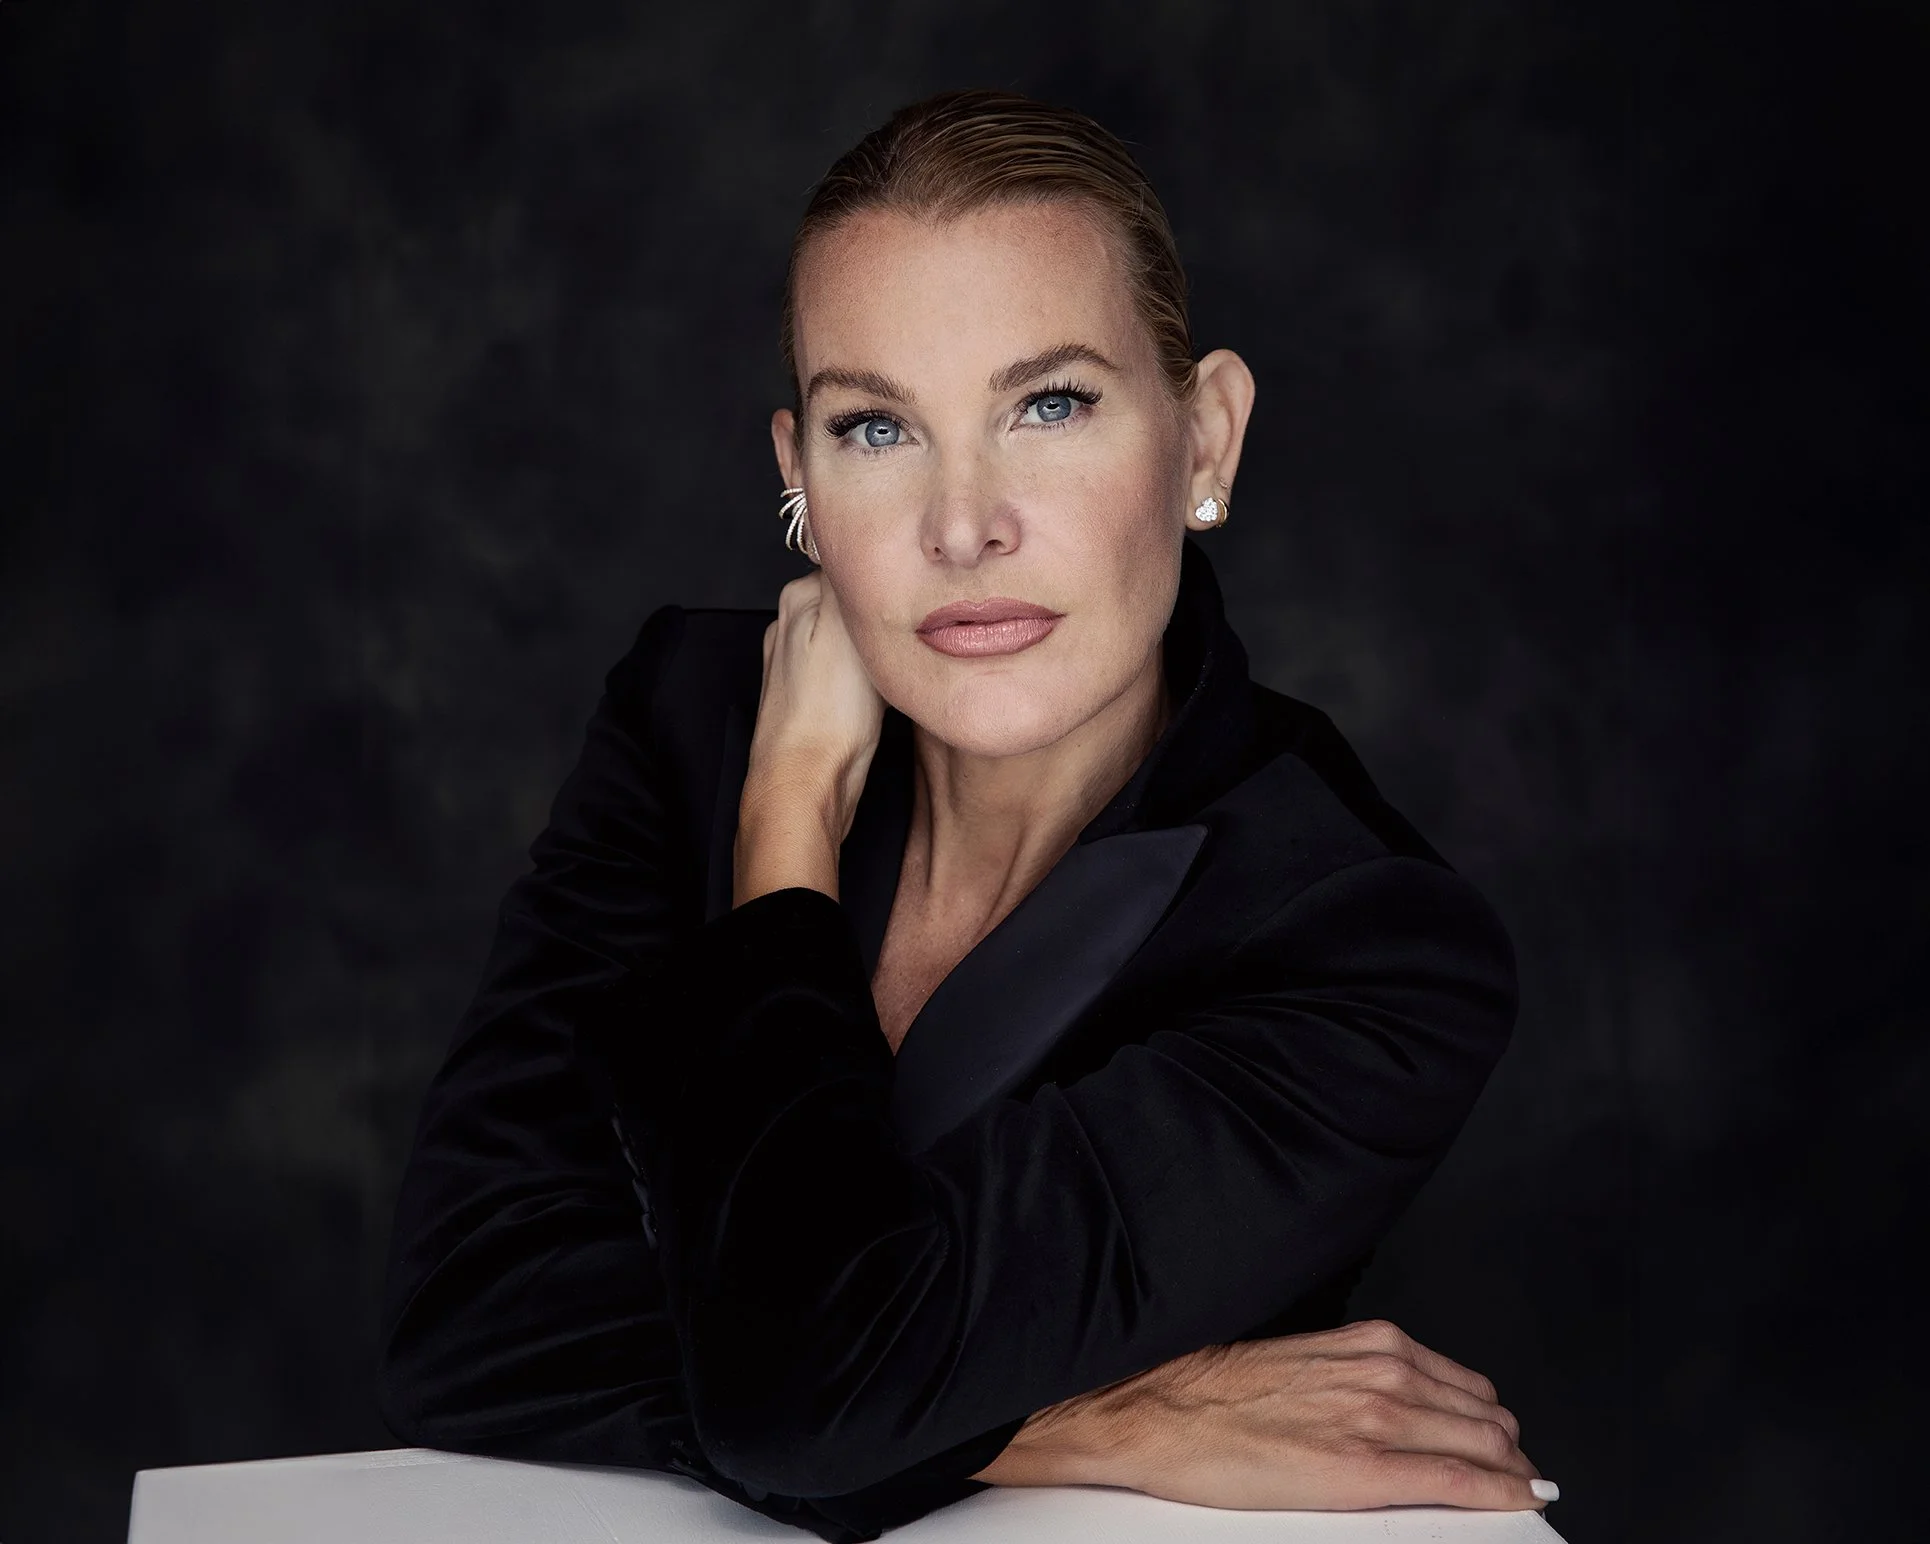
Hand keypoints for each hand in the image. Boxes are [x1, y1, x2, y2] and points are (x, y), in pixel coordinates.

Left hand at [734, 571, 885, 906]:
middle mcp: (792, 626)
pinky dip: (874, 674)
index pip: (852, 562)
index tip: (918, 584)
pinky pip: (854, 671)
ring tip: (903, 657)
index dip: (888, 572)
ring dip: (882, 645)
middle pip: (855, 599)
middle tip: (918, 623)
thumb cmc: (826, 711)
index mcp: (799, 597)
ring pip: (856, 637)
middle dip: (886, 610)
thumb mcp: (846, 622)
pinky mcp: (815, 700)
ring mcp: (801, 665)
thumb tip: (862, 537)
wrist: (806, 783)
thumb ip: (852, 575)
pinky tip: (886, 689)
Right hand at [975, 1318, 1552, 1511]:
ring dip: (1510, 1470)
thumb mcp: (1303, 1365)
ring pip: (1482, 1445)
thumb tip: (1394, 1405)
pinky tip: (1515, 1500)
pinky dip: (1496, 1492)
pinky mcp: (1361, 1467)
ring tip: (1517, 1490)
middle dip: (1510, 1450)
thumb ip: (1356, 1377)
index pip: (1466, 1387)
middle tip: (1518, 1475)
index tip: (1508, 1445)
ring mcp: (1377, 1418)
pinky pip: (1454, 1481)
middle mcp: (1383, 1373)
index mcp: (1370, 1346)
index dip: (1495, 1422)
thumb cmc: (1216, 1394)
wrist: (1160, 1411)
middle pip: (1486, 1416)